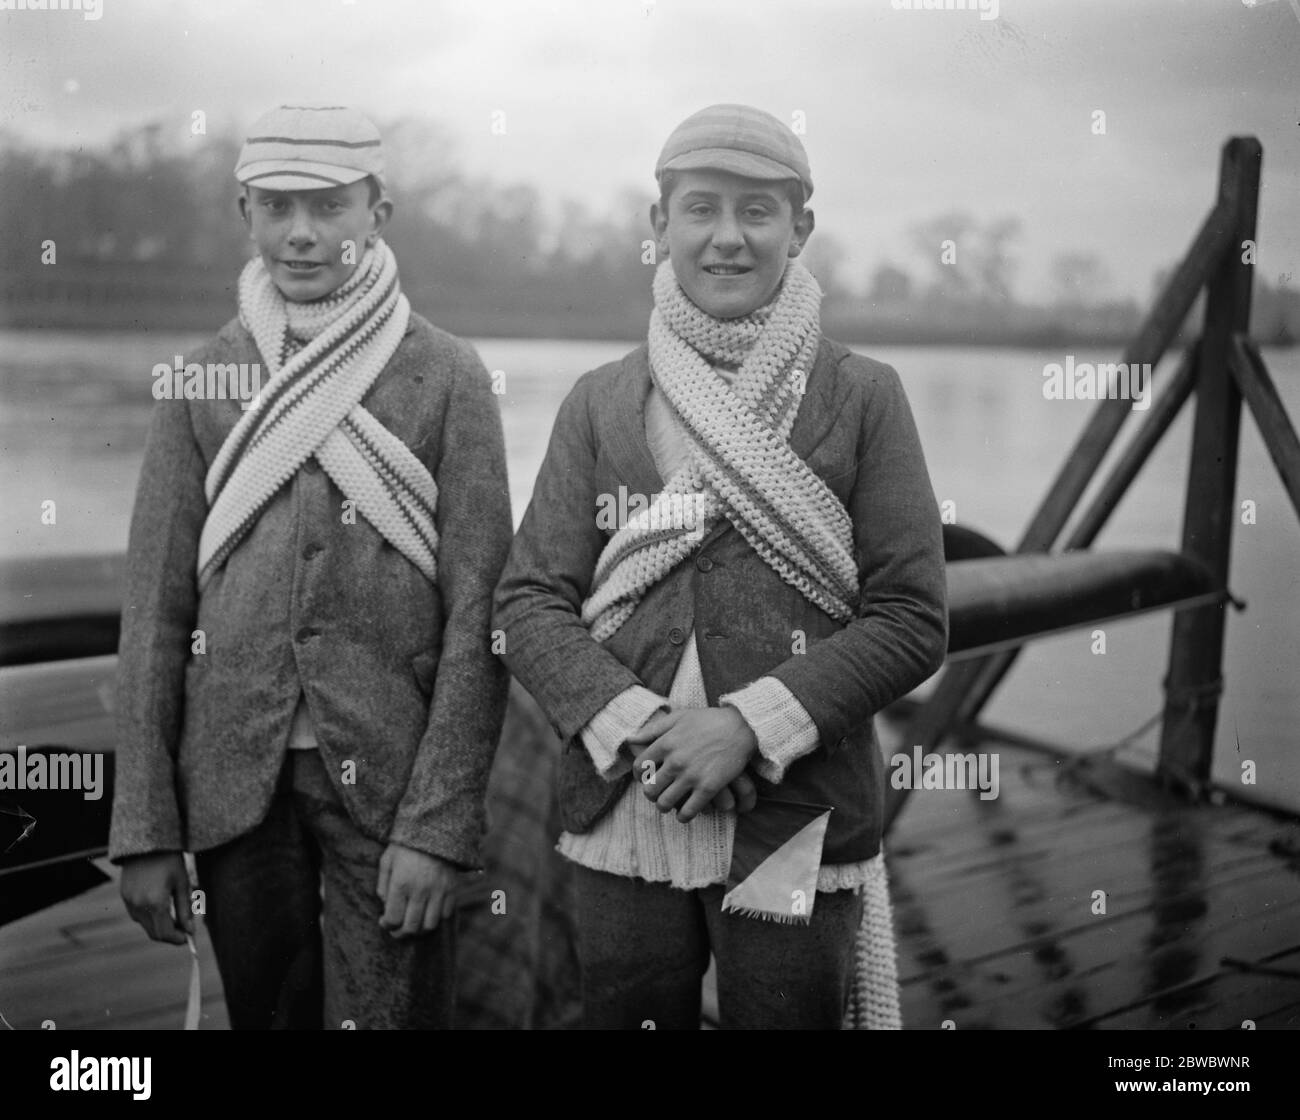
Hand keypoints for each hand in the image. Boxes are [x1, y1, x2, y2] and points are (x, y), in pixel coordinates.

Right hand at [121, 851, 192, 945]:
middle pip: (154, 933)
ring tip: (176, 912)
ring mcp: (129, 902)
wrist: (146, 842)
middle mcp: (138, 906)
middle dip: (170, 934)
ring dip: (160, 925)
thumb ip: (185, 910)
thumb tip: (190, 930)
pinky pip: (137, 914)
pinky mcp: (124, 896)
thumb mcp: (182, 883)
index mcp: (155, 903)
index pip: (165, 933)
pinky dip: (150, 916)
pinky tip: (162, 903)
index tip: (188, 938)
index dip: (177, 939)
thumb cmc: (169, 860)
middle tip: (184, 928)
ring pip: (145, 925)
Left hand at [377, 843, 458, 938]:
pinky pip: (445, 914)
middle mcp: (421, 890)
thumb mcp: (387, 860)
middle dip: (401, 933)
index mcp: (401, 883)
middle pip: (411, 927)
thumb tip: (385, 905)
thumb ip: (383, 885)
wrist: (435, 828)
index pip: (393, 918)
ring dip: (419, 929)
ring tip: (413, 923)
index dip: (386, 925)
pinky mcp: (452, 888)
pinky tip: (428, 911)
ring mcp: (439, 890)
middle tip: (397, 930)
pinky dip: (436, 917)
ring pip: (430, 925)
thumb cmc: (406, 845)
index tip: (384, 921)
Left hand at [627, 707, 757, 823]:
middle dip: (650, 794)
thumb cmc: (708, 720)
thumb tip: (630, 739)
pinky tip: (685, 814)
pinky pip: (688, 811)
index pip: (639, 768)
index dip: (639, 776)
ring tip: (668, 804)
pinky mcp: (709, 788)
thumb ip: (653, 729)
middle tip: (656, 794)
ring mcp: (691, 776)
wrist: (740, 726)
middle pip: (650, 789)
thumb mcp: (678, 717)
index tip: (645, 778)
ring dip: (664, 807)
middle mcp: (675, 762)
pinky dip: (683, 816)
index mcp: (665, 744)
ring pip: (665, 803)